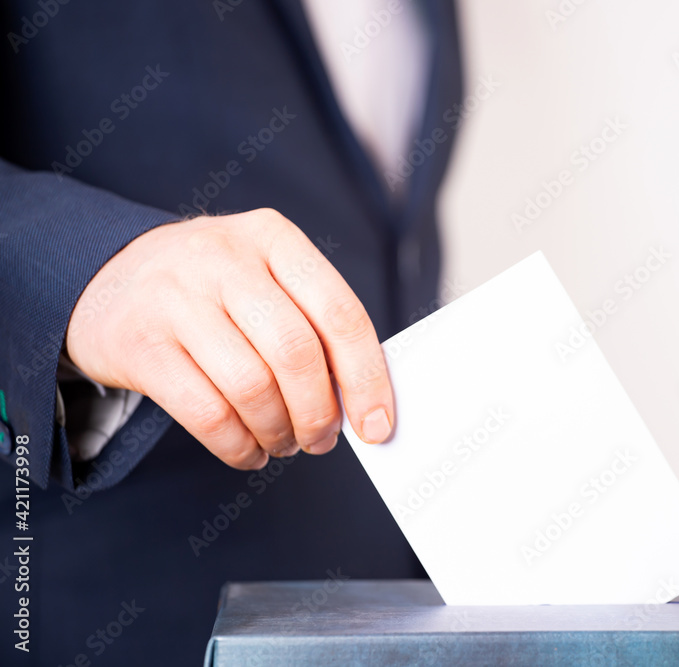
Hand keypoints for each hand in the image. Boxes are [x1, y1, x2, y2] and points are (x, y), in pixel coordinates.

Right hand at [65, 208, 393, 468]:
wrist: (107, 276)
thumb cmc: (213, 288)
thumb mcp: (265, 276)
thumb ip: (312, 323)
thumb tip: (361, 400)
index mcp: (274, 238)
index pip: (340, 312)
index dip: (367, 378)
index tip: (378, 426)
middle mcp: (225, 259)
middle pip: (297, 353)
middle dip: (319, 412)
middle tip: (321, 440)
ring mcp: (176, 298)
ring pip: (252, 387)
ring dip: (278, 431)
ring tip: (283, 442)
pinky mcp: (139, 344)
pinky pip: (206, 413)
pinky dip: (238, 445)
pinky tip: (248, 450)